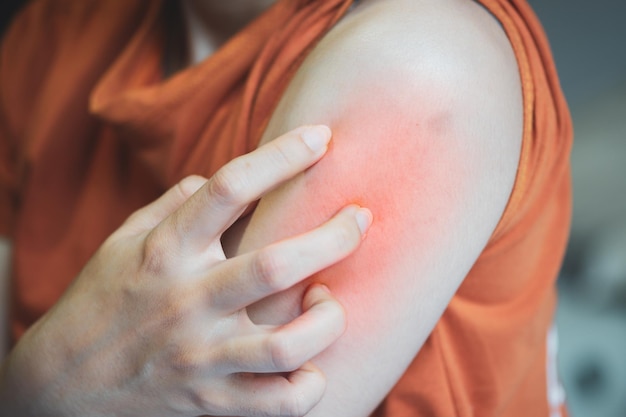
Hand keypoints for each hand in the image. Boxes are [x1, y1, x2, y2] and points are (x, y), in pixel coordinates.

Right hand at [0, 126, 371, 416]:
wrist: (59, 385)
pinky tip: (310, 362)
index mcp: (165, 253)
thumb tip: (209, 178)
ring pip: (289, 344)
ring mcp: (201, 358)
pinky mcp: (210, 403)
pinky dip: (310, 384)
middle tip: (361, 217)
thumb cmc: (99, 301)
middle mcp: (186, 303)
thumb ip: (169, 207)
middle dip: (335, 235)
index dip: (282, 155)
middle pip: (276, 266)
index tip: (322, 137)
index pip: (229, 189)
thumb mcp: (122, 242)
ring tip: (327, 299)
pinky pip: (281, 402)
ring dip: (328, 318)